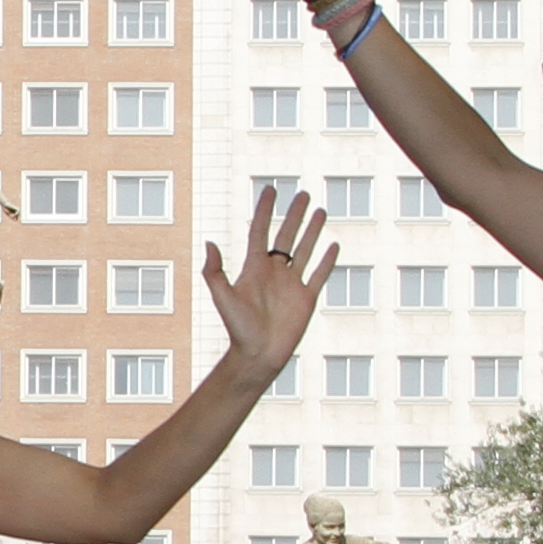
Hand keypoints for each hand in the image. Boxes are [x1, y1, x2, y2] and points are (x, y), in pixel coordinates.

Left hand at [198, 185, 336, 384]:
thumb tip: (209, 243)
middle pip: (286, 236)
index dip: (265, 210)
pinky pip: (319, 274)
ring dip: (313, 231)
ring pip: (305, 250)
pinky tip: (333, 245)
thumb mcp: (223, 297)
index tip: (271, 190)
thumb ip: (215, 272)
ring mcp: (292, 284)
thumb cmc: (237, 328)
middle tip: (303, 194)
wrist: (258, 354)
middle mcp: (274, 272)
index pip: (261, 231)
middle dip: (295, 215)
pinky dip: (327, 260)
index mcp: (254, 268)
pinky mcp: (307, 298)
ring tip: (321, 211)